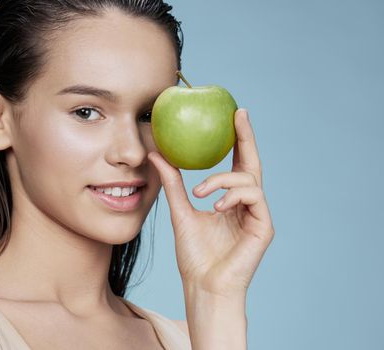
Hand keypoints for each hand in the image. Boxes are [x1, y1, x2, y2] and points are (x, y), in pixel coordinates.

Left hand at [147, 108, 274, 296]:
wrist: (202, 285)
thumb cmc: (194, 254)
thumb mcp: (180, 211)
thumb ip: (173, 184)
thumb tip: (157, 154)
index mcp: (230, 200)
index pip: (236, 163)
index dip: (237, 139)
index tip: (232, 114)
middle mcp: (246, 204)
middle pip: (251, 163)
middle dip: (246, 137)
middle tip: (239, 115)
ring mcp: (257, 214)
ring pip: (249, 178)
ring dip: (222, 179)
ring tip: (199, 192)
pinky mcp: (264, 226)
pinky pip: (253, 197)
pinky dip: (232, 195)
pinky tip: (214, 206)